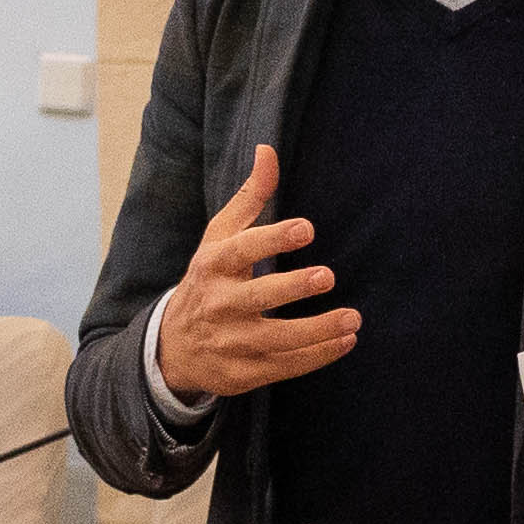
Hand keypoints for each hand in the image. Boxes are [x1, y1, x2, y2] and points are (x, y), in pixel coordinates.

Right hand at [155, 146, 359, 401]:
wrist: (171, 348)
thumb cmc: (207, 281)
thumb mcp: (219, 238)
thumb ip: (248, 197)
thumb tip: (268, 149)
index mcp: (212, 266)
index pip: (241, 250)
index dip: (273, 239)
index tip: (307, 229)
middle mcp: (218, 305)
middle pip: (257, 297)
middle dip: (292, 287)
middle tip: (328, 275)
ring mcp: (230, 343)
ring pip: (276, 339)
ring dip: (317, 330)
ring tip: (352, 318)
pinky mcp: (242, 374)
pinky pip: (284, 365)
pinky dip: (317, 356)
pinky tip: (345, 341)